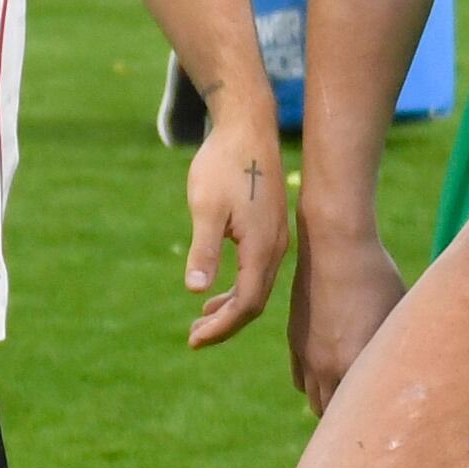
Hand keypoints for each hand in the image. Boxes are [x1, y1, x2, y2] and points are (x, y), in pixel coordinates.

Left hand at [179, 101, 287, 349]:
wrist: (247, 127)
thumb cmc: (223, 164)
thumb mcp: (206, 208)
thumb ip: (204, 250)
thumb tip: (195, 291)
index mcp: (262, 246)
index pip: (246, 304)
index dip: (221, 328)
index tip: (193, 340)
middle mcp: (275, 247)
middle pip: (255, 302)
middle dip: (225, 325)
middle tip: (192, 339)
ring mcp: (276, 238)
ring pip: (257, 288)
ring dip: (230, 308)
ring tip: (200, 321)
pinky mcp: (269, 229)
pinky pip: (257, 272)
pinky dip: (237, 289)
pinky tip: (214, 292)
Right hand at [289, 218, 409, 411]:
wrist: (335, 248)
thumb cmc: (378, 277)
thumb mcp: (397, 316)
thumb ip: (396, 351)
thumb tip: (411, 371)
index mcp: (356, 365)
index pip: (363, 414)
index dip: (376, 421)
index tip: (390, 424)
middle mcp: (326, 368)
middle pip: (333, 416)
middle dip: (351, 419)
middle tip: (372, 416)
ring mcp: (307, 356)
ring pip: (315, 399)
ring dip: (331, 402)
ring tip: (352, 399)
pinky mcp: (294, 342)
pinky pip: (300, 379)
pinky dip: (315, 384)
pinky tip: (332, 375)